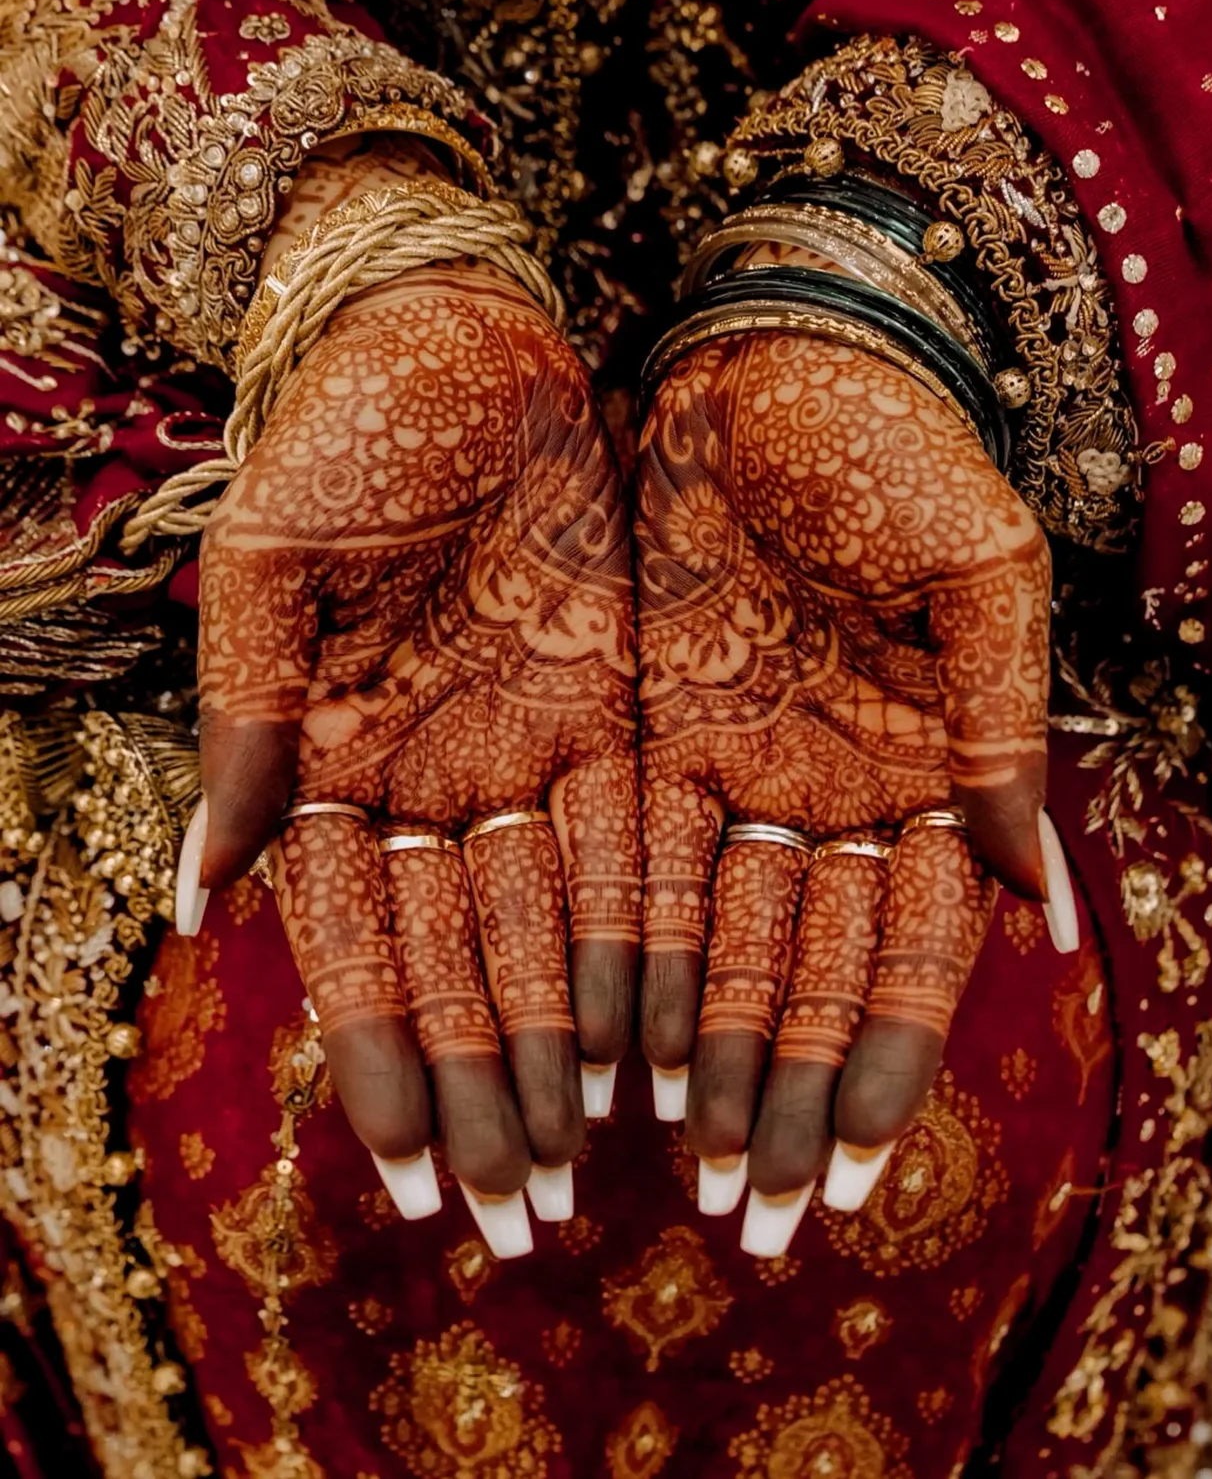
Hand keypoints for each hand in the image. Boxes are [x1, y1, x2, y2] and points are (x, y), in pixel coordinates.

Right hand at [193, 256, 639, 1228]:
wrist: (459, 329)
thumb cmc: (342, 429)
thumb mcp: (271, 573)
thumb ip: (249, 736)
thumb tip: (198, 899)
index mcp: (348, 763)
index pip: (370, 949)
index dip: (392, 1065)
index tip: (412, 1176)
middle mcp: (450, 781)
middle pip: (477, 968)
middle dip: (497, 1097)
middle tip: (517, 1224)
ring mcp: (540, 753)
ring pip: (566, 933)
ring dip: (580, 1055)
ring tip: (598, 1171)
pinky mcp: (629, 710)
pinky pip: (649, 847)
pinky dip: (656, 943)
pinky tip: (669, 1045)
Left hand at [635, 329, 1051, 1224]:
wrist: (776, 345)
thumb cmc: (906, 450)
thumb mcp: (985, 583)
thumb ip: (1009, 746)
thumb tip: (1051, 922)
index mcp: (932, 771)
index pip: (910, 953)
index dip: (878, 1065)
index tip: (851, 1173)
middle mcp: (835, 793)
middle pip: (809, 980)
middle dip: (784, 1106)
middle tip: (757, 1228)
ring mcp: (742, 769)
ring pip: (722, 951)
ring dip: (708, 1070)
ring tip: (688, 1183)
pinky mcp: (647, 727)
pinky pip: (632, 870)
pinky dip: (626, 967)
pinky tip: (613, 1066)